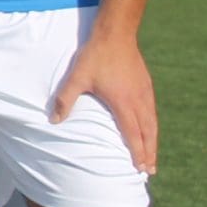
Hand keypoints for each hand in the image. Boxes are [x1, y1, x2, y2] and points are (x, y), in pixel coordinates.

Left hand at [52, 32, 157, 173]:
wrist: (115, 35)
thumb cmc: (94, 57)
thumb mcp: (76, 78)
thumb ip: (65, 100)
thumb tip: (53, 121)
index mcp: (122, 102)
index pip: (132, 133)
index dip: (136, 152)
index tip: (139, 167)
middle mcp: (138, 101)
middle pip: (147, 133)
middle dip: (148, 153)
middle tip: (149, 171)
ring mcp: (145, 93)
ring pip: (153, 124)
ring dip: (153, 142)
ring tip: (152, 157)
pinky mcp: (146, 86)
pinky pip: (152, 112)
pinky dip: (153, 127)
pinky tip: (150, 131)